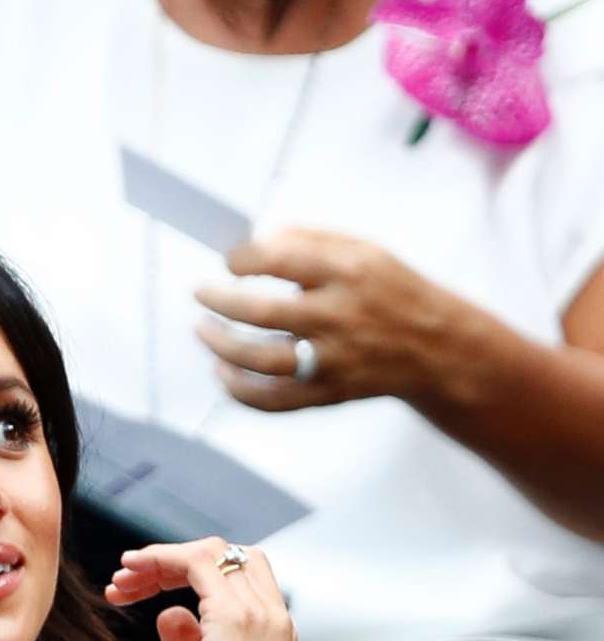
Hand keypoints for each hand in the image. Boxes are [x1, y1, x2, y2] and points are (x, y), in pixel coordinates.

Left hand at [105, 539, 295, 640]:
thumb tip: (170, 612)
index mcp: (275, 628)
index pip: (240, 571)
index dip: (190, 569)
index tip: (146, 587)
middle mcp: (274, 614)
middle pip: (225, 554)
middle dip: (171, 559)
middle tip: (125, 578)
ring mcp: (259, 613)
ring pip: (209, 552)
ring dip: (158, 559)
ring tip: (120, 581)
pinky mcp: (234, 618)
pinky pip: (195, 564)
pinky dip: (159, 561)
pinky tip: (130, 579)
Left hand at [193, 229, 476, 412]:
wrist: (441, 348)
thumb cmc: (393, 292)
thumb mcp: (365, 251)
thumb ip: (310, 241)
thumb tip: (255, 241)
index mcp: (350, 273)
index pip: (280, 260)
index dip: (241, 259)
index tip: (228, 260)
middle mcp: (341, 316)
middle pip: (262, 312)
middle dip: (218, 301)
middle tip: (200, 293)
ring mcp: (335, 359)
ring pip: (261, 360)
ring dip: (220, 345)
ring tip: (203, 330)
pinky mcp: (329, 393)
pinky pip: (273, 400)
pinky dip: (238, 389)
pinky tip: (223, 372)